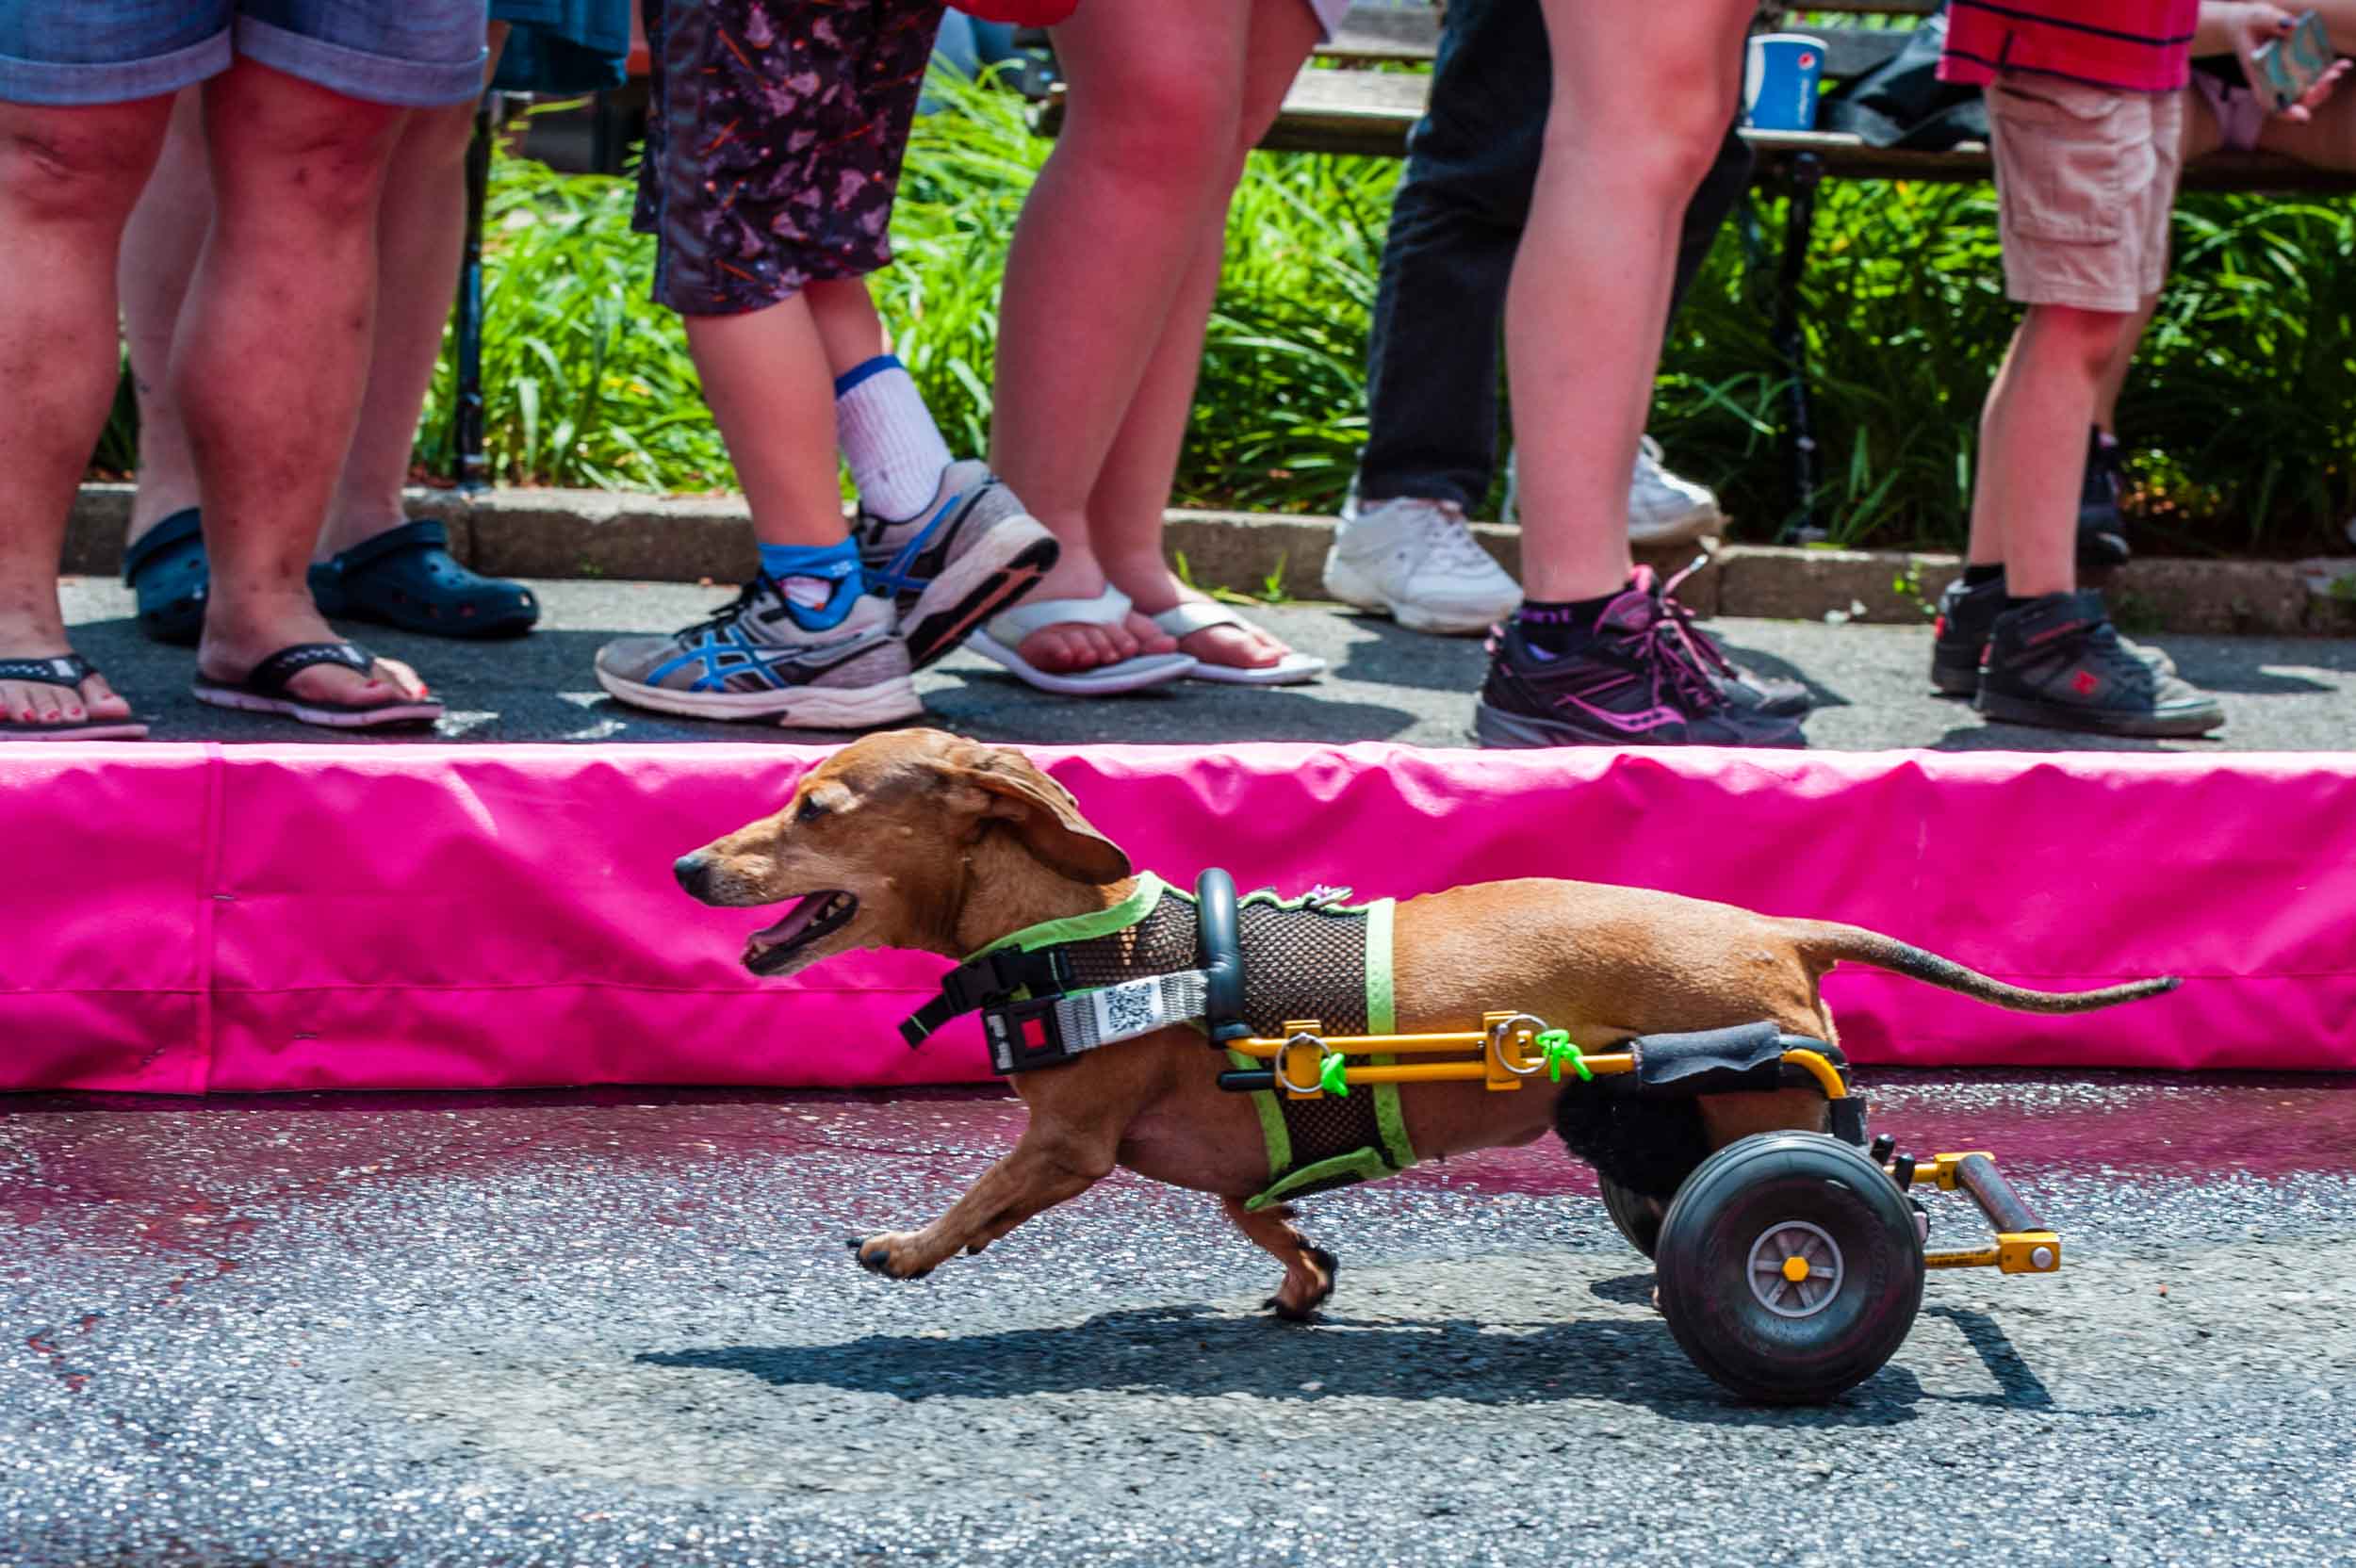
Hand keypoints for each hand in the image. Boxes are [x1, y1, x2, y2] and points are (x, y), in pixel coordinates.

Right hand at [2223, 2, 2348, 121]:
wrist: (2247, 24)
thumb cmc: (2248, 23)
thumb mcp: (2255, 16)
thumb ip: (2271, 20)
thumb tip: (2293, 27)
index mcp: (2259, 77)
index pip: (2270, 102)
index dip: (2286, 113)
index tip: (2303, 117)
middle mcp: (2275, 82)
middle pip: (2296, 100)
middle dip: (2316, 94)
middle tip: (2332, 78)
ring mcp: (2289, 75)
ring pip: (2309, 91)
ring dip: (2326, 84)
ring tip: (2341, 68)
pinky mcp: (2302, 65)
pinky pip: (2317, 75)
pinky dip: (2330, 72)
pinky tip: (2343, 64)